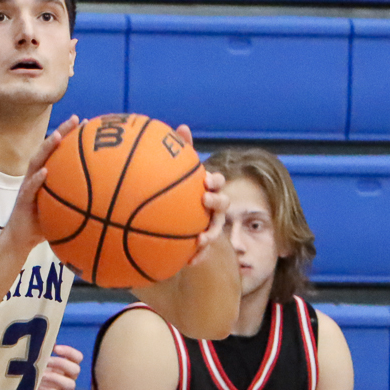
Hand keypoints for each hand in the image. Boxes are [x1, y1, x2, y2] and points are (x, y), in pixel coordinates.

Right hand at [10, 114, 80, 255]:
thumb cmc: (44, 226)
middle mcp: (36, 177)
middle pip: (48, 149)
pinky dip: (37, 179)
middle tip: (76, 119)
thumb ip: (79, 203)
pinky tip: (45, 172)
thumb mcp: (65, 211)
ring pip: (36, 162)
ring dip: (46, 149)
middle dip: (61, 132)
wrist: (21, 241)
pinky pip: (29, 188)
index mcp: (46, 177)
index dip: (72, 137)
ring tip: (58, 137)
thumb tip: (107, 202)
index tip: (89, 124)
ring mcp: (27, 186)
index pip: (59, 152)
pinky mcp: (22, 200)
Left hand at [26, 344, 82, 389]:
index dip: (69, 352)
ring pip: (71, 384)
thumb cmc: (30, 384)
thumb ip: (39, 356)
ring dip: (55, 377)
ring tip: (41, 376)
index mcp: (64, 369)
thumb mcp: (34, 368)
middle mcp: (67, 380)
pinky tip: (39, 388)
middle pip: (76, 370)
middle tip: (45, 361)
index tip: (56, 348)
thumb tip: (40, 339)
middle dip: (61, 363)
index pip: (77, 358)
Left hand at [174, 124, 229, 259]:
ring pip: (215, 231)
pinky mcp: (200, 245)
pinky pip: (202, 252)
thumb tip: (182, 126)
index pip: (216, 182)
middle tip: (205, 200)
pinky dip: (197, 256)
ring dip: (209, 236)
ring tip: (199, 240)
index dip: (215, 181)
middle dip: (217, 203)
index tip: (206, 181)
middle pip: (222, 205)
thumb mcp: (175, 173)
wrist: (168, 224)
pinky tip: (187, 262)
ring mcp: (208, 226)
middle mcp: (211, 207)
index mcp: (205, 190)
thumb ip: (179, 151)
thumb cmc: (174, 194)